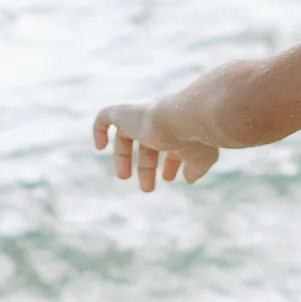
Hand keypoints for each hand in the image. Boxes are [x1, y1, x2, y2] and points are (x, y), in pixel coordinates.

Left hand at [93, 102, 219, 190]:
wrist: (183, 118)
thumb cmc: (196, 138)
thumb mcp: (201, 158)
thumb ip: (195, 169)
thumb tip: (189, 179)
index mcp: (178, 127)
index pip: (170, 144)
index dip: (170, 162)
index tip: (168, 179)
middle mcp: (159, 120)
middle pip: (148, 143)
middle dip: (147, 166)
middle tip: (146, 188)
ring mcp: (140, 116)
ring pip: (126, 134)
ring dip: (124, 157)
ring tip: (124, 178)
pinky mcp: (123, 113)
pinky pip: (105, 117)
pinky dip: (99, 130)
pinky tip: (99, 147)